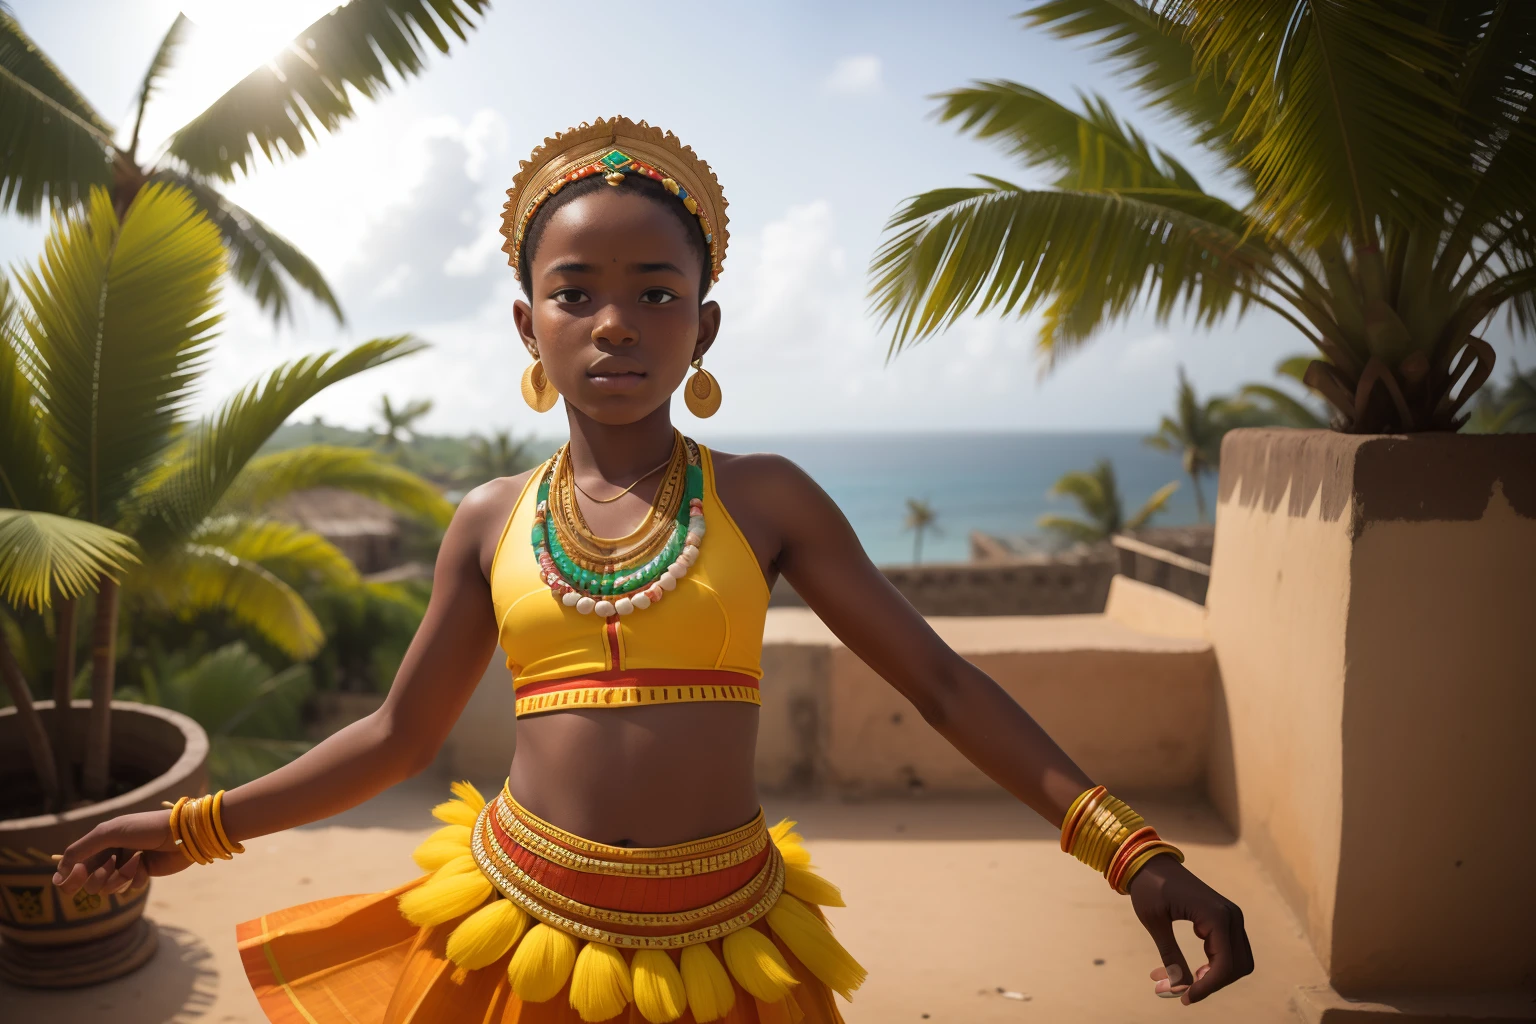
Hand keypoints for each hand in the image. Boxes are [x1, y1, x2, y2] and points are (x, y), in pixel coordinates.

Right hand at [52, 809, 189, 896]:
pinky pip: (128, 888)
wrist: (181, 835)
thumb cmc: (145, 829)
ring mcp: (126, 865)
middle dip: (99, 877)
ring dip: (119, 877)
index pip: (76, 863)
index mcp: (101, 840)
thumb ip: (82, 849)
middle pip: (90, 880)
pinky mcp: (141, 874)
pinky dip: (135, 879)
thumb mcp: (110, 832)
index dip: (70, 875)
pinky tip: (146, 866)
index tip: (68, 883)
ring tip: (135, 863)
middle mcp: (111, 853)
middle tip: (112, 865)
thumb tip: (60, 868)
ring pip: (108, 887)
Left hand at [1127, 854, 1253, 1003]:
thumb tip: (1178, 987)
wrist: (1150, 863)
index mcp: (1215, 915)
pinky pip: (1231, 950)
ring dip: (1217, 976)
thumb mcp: (1155, 922)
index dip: (1208, 987)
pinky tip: (1197, 970)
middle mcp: (1230, 915)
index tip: (1185, 998)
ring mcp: (1231, 916)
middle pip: (1238, 966)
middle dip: (1214, 984)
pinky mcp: (1225, 918)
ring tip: (1189, 982)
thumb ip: (1170, 954)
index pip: (1224, 965)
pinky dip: (1217, 965)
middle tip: (1185, 993)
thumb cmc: (1150, 888)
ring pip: (1238, 960)